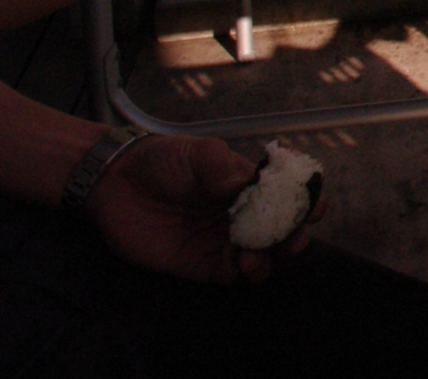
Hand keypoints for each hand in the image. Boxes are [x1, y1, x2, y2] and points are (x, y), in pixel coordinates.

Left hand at [85, 136, 319, 283]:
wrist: (115, 185)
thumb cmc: (161, 160)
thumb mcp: (197, 153)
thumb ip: (223, 168)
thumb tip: (247, 185)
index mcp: (247, 184)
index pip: (286, 194)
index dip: (305, 200)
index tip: (313, 206)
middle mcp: (241, 214)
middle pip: (282, 229)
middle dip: (295, 234)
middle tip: (291, 236)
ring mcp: (222, 240)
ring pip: (262, 256)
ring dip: (268, 258)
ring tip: (256, 254)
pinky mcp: (201, 264)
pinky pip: (231, 275)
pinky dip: (242, 273)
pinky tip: (239, 265)